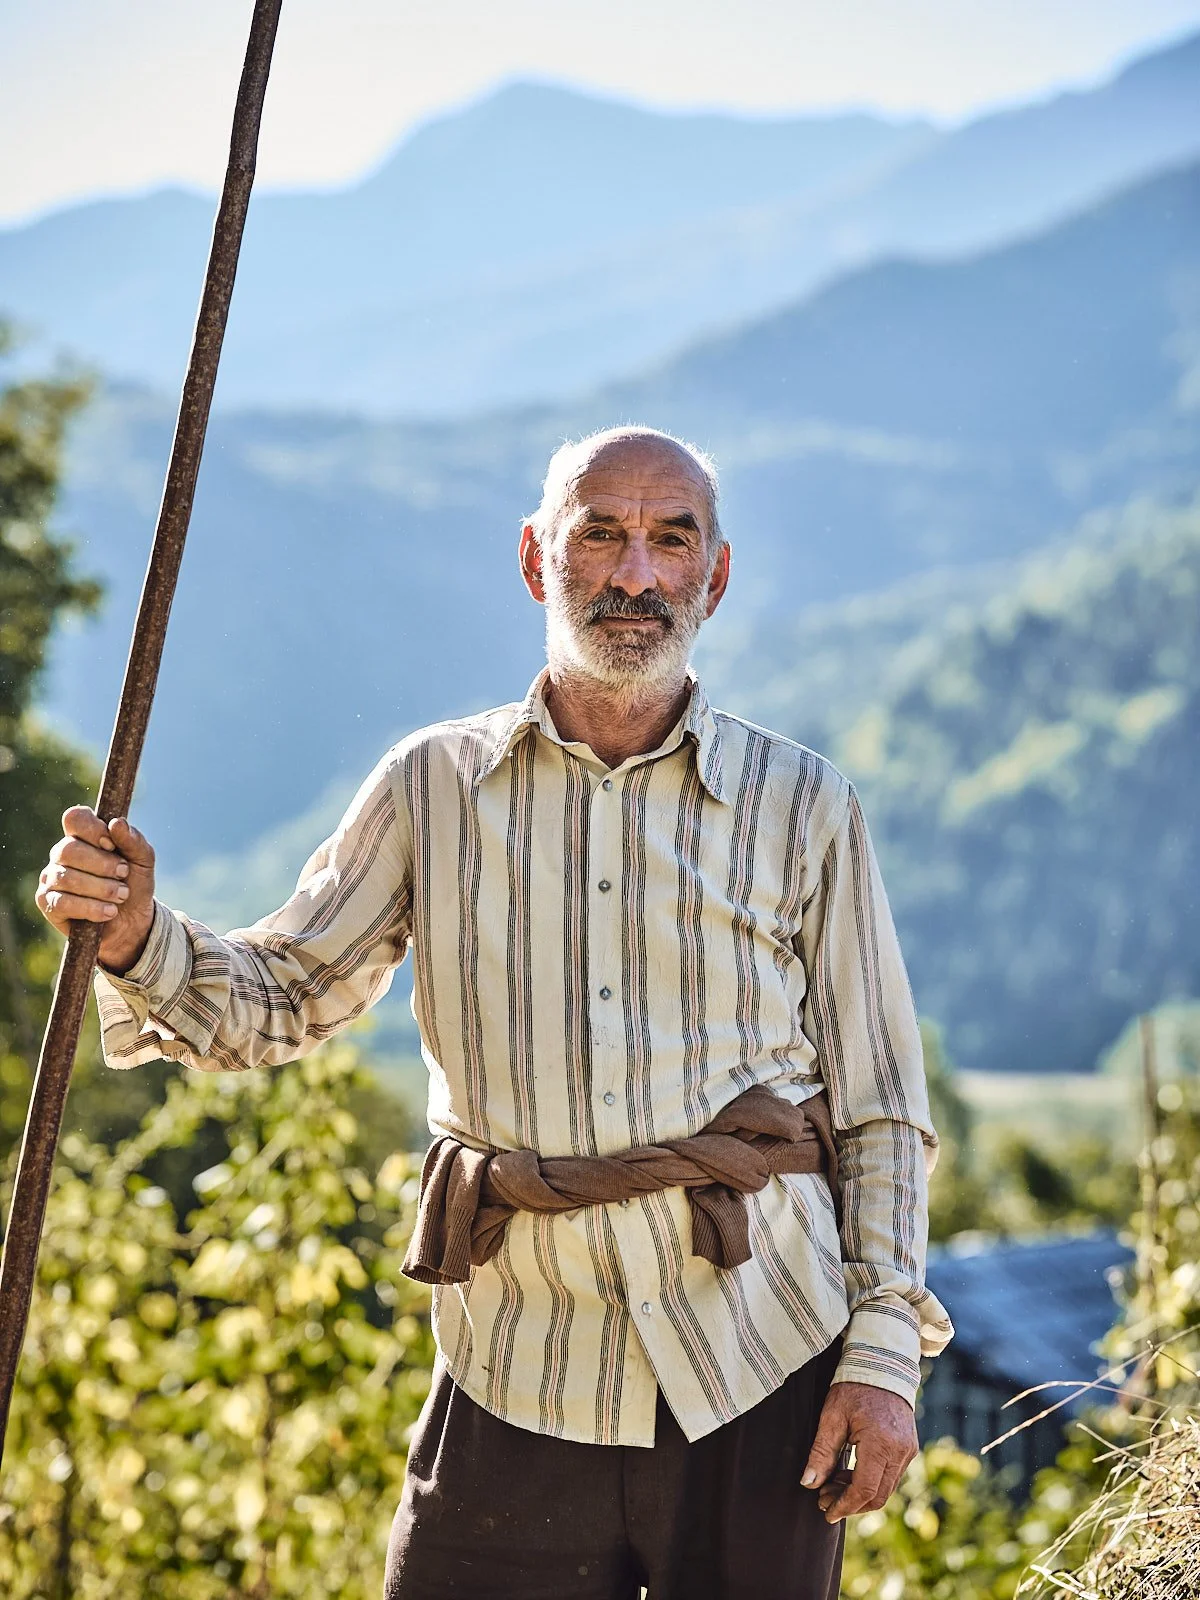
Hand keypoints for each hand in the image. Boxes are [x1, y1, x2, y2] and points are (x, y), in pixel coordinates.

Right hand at [36, 808, 156, 974]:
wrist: (133, 920)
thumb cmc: (134, 883)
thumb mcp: (143, 860)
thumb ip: (133, 840)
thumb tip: (116, 822)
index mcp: (83, 836)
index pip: (75, 819)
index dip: (94, 830)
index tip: (112, 845)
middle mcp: (62, 853)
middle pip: (69, 849)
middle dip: (102, 864)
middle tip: (123, 874)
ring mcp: (51, 878)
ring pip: (67, 877)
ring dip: (101, 888)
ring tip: (121, 895)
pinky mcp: (48, 903)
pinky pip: (63, 902)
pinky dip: (92, 908)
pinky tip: (109, 911)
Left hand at [801, 1380, 917, 1522]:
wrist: (882, 1365)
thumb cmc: (854, 1387)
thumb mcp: (831, 1416)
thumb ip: (821, 1452)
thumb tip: (808, 1484)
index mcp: (880, 1443)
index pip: (864, 1490)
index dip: (844, 1506)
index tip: (826, 1512)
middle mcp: (900, 1451)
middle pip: (877, 1496)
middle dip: (850, 1504)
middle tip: (823, 1500)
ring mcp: (908, 1451)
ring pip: (885, 1489)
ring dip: (859, 1494)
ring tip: (831, 1485)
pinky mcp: (909, 1448)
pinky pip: (890, 1476)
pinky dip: (870, 1482)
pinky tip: (848, 1474)